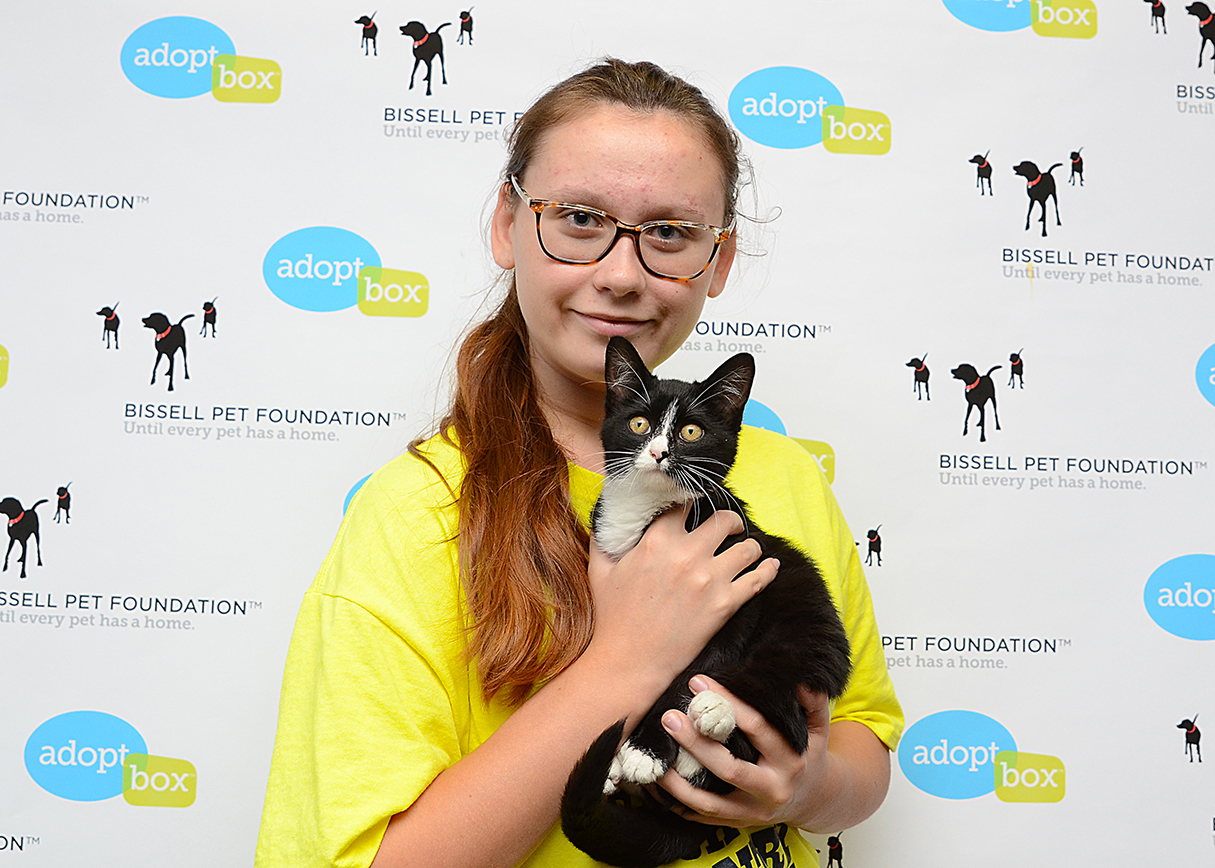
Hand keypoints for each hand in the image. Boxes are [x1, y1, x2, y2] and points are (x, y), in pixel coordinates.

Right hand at [584, 507, 778, 690]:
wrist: (628, 662)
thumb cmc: (612, 617)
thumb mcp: (600, 569)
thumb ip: (604, 538)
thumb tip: (607, 516)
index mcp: (657, 541)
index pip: (685, 504)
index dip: (694, 501)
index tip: (699, 504)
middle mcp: (687, 555)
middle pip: (724, 520)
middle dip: (731, 521)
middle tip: (731, 526)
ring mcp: (709, 580)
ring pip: (748, 547)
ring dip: (749, 546)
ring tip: (747, 549)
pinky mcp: (725, 605)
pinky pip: (758, 579)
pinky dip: (768, 570)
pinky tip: (771, 566)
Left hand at [655, 676, 832, 828]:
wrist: (814, 801)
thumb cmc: (808, 755)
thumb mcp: (818, 730)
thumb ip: (814, 703)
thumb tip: (802, 678)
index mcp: (790, 760)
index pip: (757, 728)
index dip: (728, 704)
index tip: (698, 683)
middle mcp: (771, 789)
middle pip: (728, 768)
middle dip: (696, 742)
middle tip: (670, 717)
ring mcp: (752, 811)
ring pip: (708, 801)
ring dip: (677, 781)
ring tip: (655, 756)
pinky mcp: (736, 823)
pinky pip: (701, 817)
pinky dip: (677, 802)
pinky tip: (656, 782)